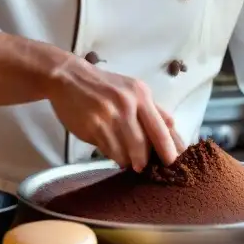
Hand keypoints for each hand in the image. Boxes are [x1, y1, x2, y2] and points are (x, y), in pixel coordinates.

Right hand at [47, 57, 182, 170]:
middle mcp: (128, 104)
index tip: (174, 164)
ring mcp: (110, 116)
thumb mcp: (132, 89)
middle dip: (147, 160)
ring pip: (127, 152)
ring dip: (129, 161)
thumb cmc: (104, 86)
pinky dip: (114, 156)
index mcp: (141, 94)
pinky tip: (114, 153)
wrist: (68, 77)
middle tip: (145, 167)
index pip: (162, 127)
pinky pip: (110, 151)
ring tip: (128, 160)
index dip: (170, 149)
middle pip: (146, 144)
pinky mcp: (93, 127)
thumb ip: (152, 110)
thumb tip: (173, 131)